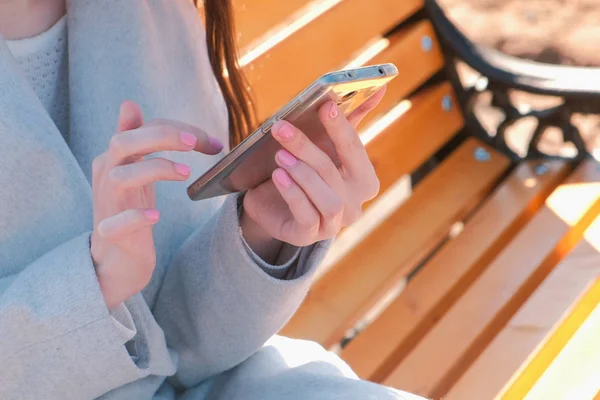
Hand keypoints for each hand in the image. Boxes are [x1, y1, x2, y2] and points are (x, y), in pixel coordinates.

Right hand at [91, 101, 222, 308]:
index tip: (213, 143)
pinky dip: (137, 216)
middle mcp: (106, 175)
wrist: (116, 257)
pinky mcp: (110, 233)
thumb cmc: (128, 208)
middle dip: (161, 137)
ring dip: (155, 170)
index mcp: (115, 157)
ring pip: (120, 177)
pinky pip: (117, 222)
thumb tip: (128, 103)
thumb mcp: (133, 170)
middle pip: (124, 142)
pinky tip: (156, 215)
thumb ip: (136, 140)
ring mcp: (107, 204)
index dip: (178, 129)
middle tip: (194, 142)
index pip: (143, 129)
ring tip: (186, 173)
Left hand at [241, 88, 385, 250]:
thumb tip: (379, 86)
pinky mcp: (309, 236)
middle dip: (309, 148)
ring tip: (279, 155)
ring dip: (302, 174)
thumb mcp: (324, 146)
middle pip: (336, 173)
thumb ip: (351, 119)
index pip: (355, 150)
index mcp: (363, 180)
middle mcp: (355, 204)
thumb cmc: (303, 173)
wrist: (271, 206)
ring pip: (327, 198)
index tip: (325, 106)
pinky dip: (293, 194)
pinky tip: (279, 177)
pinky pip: (306, 216)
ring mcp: (334, 224)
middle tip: (282, 127)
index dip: (341, 128)